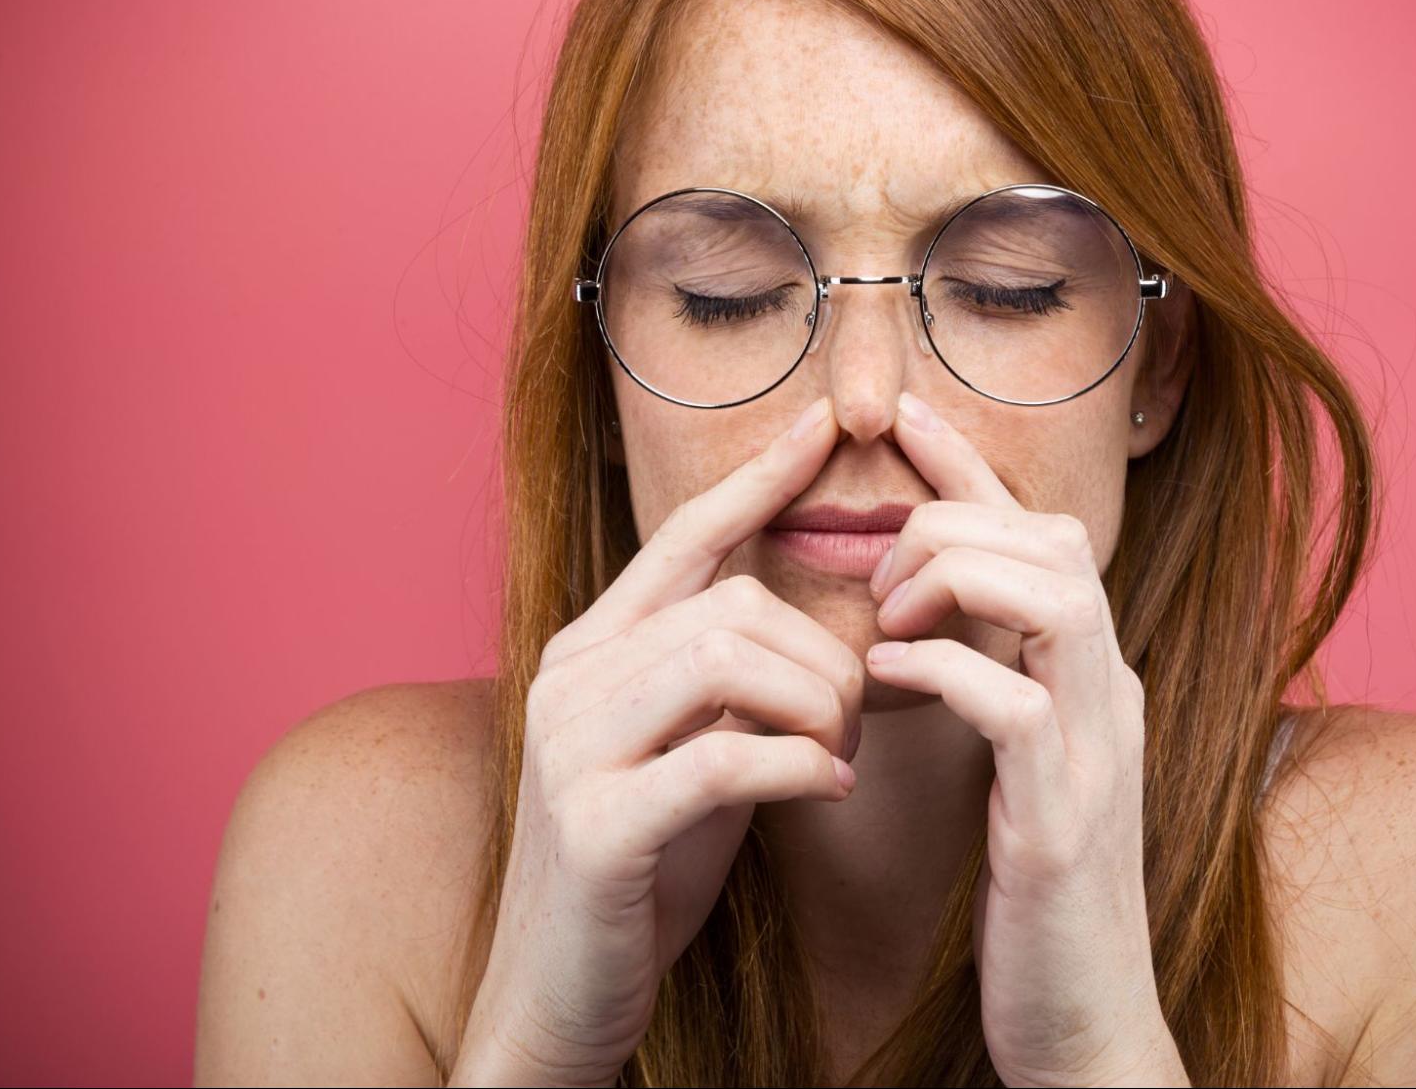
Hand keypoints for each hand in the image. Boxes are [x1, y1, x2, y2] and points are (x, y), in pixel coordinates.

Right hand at [451, 395, 861, 1086]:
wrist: (562, 992)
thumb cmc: (645, 864)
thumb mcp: (686, 746)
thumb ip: (724, 678)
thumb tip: (801, 616)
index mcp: (590, 651)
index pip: (682, 537)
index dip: (757, 478)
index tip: (830, 423)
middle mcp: (568, 681)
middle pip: (730, 603)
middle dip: (821, 652)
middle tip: (852, 716)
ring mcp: (572, 750)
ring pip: (728, 660)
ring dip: (815, 705)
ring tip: (836, 753)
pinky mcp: (597, 825)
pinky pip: (725, 757)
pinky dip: (798, 766)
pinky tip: (827, 790)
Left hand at [863, 390, 1186, 1087]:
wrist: (1084, 1024)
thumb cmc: (1035, 895)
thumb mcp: (1018, 770)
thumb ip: (989, 684)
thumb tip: (922, 625)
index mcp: (1092, 677)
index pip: (1045, 531)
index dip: (974, 464)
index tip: (902, 412)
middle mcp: (1110, 695)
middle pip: (1057, 540)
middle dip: (957, 521)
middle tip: (880, 576)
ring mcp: (1095, 754)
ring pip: (1054, 596)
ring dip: (956, 581)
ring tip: (885, 622)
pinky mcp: (1062, 821)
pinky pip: (1011, 702)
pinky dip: (943, 672)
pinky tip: (883, 684)